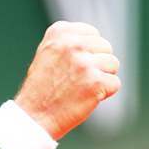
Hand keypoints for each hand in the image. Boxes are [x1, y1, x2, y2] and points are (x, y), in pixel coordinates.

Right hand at [13, 21, 120, 139]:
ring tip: (81, 87)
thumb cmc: (42, 87)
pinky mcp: (96, 82)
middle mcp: (73, 43)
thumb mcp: (49, 52)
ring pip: (113, 64)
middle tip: (76, 79)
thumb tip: (95, 40)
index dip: (87, 52)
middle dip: (97, 63)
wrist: (34, 116)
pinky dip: (104, 93)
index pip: (93, 34)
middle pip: (105, 47)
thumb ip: (70, 42)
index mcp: (61, 31)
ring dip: (102, 77)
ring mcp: (85, 63)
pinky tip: (86, 97)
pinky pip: (115, 83)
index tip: (71, 66)